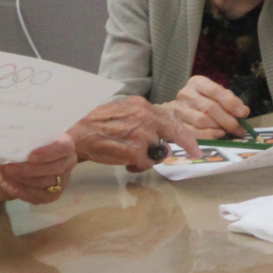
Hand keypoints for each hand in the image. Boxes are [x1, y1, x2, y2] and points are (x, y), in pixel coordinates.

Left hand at [0, 134, 75, 203]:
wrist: (28, 158)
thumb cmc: (29, 142)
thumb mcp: (28, 136)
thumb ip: (24, 137)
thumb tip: (9, 141)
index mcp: (66, 144)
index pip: (63, 148)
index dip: (48, 153)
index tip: (30, 156)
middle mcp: (68, 162)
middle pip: (53, 169)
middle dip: (28, 169)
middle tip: (8, 167)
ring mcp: (63, 180)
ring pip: (44, 183)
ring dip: (22, 180)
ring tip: (4, 174)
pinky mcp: (53, 194)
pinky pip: (38, 197)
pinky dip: (20, 191)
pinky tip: (7, 184)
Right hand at [69, 97, 200, 171]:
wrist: (77, 132)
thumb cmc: (97, 125)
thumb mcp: (123, 112)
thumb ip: (142, 120)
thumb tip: (160, 134)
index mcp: (142, 106)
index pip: (171, 119)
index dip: (185, 135)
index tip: (195, 146)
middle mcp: (145, 117)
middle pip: (173, 133)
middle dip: (185, 145)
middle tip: (194, 153)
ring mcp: (142, 134)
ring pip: (157, 153)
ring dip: (147, 158)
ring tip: (129, 156)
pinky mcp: (135, 150)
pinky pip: (145, 164)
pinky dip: (136, 166)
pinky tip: (123, 161)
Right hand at [162, 76, 249, 139]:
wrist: (177, 111)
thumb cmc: (201, 102)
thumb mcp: (217, 97)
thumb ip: (231, 102)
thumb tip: (244, 112)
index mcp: (197, 83)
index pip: (215, 91)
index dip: (230, 103)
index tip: (242, 114)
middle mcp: (186, 94)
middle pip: (209, 107)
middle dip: (228, 120)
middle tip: (240, 129)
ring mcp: (178, 110)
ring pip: (202, 120)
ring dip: (219, 128)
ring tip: (229, 132)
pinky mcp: (176, 125)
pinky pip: (194, 133)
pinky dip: (209, 135)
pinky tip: (217, 135)